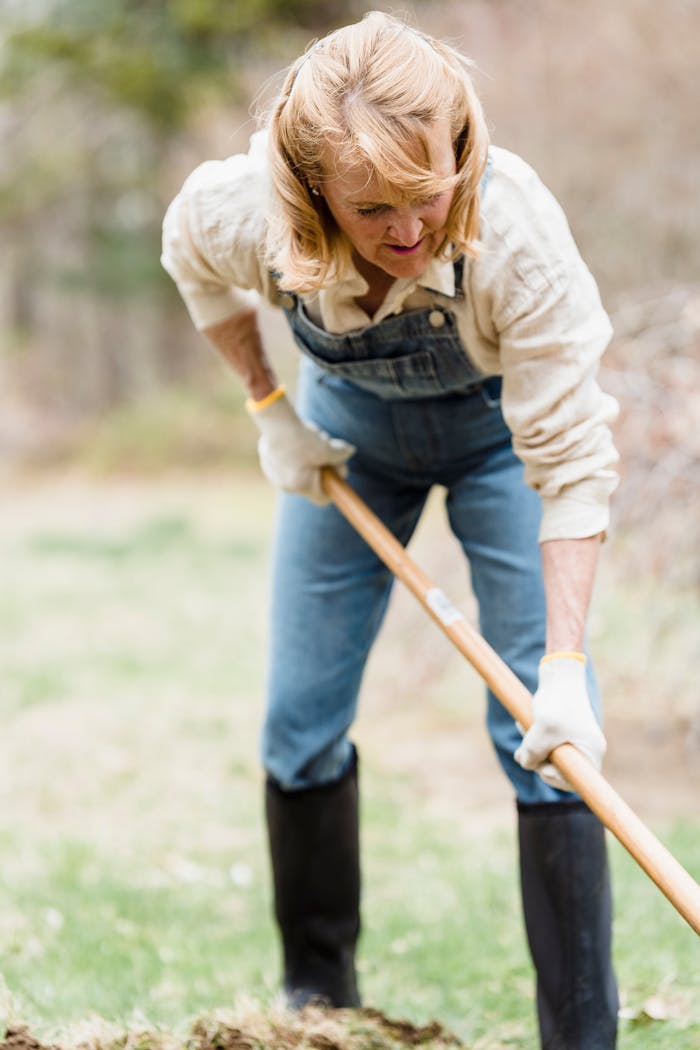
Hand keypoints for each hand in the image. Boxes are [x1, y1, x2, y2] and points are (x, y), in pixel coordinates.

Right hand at [249, 390, 354, 504]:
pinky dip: (293, 452)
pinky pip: (285, 462)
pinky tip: (295, 436)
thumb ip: (340, 454)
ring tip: (309, 437)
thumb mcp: (326, 447)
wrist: (274, 421)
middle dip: (321, 465)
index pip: (323, 498)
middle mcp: (285, 485)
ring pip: (299, 469)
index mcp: (301, 486)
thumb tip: (350, 451)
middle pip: (312, 480)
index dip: (333, 486)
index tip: (336, 472)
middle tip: (325, 447)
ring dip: (308, 456)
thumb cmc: (302, 438)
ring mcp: (274, 474)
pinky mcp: (266, 462)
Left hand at [514, 654, 605, 791]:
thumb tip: (524, 762)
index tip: (542, 764)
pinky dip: (532, 738)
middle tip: (527, 740)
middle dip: (537, 758)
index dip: (552, 777)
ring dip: (531, 746)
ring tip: (525, 726)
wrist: (559, 675)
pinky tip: (525, 724)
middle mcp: (586, 750)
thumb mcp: (542, 730)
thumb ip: (532, 753)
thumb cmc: (557, 701)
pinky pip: (545, 745)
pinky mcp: (562, 733)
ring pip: (547, 757)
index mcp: (591, 753)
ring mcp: (574, 742)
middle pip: (557, 771)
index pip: (573, 782)